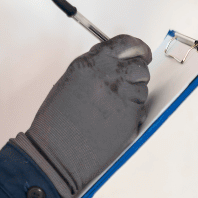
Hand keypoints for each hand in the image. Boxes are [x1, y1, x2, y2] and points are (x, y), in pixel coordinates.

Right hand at [12, 35, 151, 197]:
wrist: (55, 154)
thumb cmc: (56, 123)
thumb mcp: (70, 83)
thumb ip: (94, 70)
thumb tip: (115, 65)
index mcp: (89, 64)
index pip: (124, 43)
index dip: (137, 46)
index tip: (141, 51)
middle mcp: (108, 75)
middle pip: (139, 64)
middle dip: (137, 71)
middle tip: (131, 80)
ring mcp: (122, 96)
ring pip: (142, 87)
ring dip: (134, 94)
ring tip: (112, 108)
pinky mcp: (132, 116)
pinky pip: (142, 108)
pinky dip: (133, 113)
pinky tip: (114, 121)